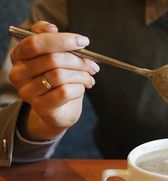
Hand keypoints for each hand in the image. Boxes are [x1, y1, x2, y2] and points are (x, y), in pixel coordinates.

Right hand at [8, 21, 99, 140]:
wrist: (59, 109)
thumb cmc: (58, 79)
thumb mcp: (55, 56)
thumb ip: (52, 40)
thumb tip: (51, 28)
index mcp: (19, 55)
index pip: (36, 42)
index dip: (62, 40)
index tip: (84, 42)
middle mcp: (18, 73)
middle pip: (52, 59)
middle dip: (79, 61)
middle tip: (93, 65)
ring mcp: (27, 91)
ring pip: (60, 76)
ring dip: (82, 75)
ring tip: (89, 78)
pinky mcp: (41, 106)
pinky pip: (65, 92)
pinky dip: (79, 88)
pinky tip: (82, 89)